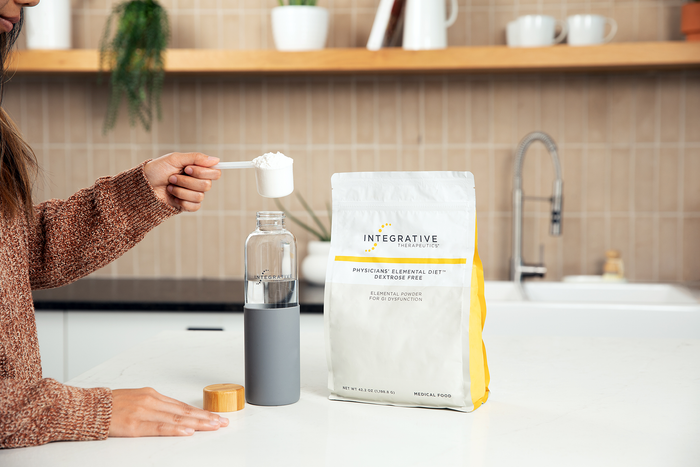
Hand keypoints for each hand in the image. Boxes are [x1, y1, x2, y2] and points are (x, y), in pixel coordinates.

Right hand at [109, 388, 228, 436]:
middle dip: (205, 418)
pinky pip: (159, 428)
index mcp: (152, 395)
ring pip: (176, 419)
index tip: (216, 417)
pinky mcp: (134, 424)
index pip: (182, 406)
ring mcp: (144, 412)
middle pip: (184, 411)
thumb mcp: (135, 400)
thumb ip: (153, 406)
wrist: (86, 408)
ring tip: (213, 426)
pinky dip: (176, 430)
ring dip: (197, 423)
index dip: (201, 412)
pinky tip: (188, 432)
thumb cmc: (109, 406)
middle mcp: (151, 401)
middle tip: (222, 422)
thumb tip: (173, 414)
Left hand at [143, 152, 220, 211]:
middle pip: (207, 185)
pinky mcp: (188, 205)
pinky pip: (195, 206)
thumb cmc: (157, 170)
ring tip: (170, 186)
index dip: (203, 171)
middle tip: (173, 177)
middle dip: (187, 181)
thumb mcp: (175, 159)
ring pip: (200, 196)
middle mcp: (198, 181)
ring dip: (181, 190)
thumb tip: (216, 160)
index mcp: (197, 169)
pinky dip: (182, 201)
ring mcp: (193, 194)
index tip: (188, 168)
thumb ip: (196, 158)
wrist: (143, 187)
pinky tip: (173, 196)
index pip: (215, 172)